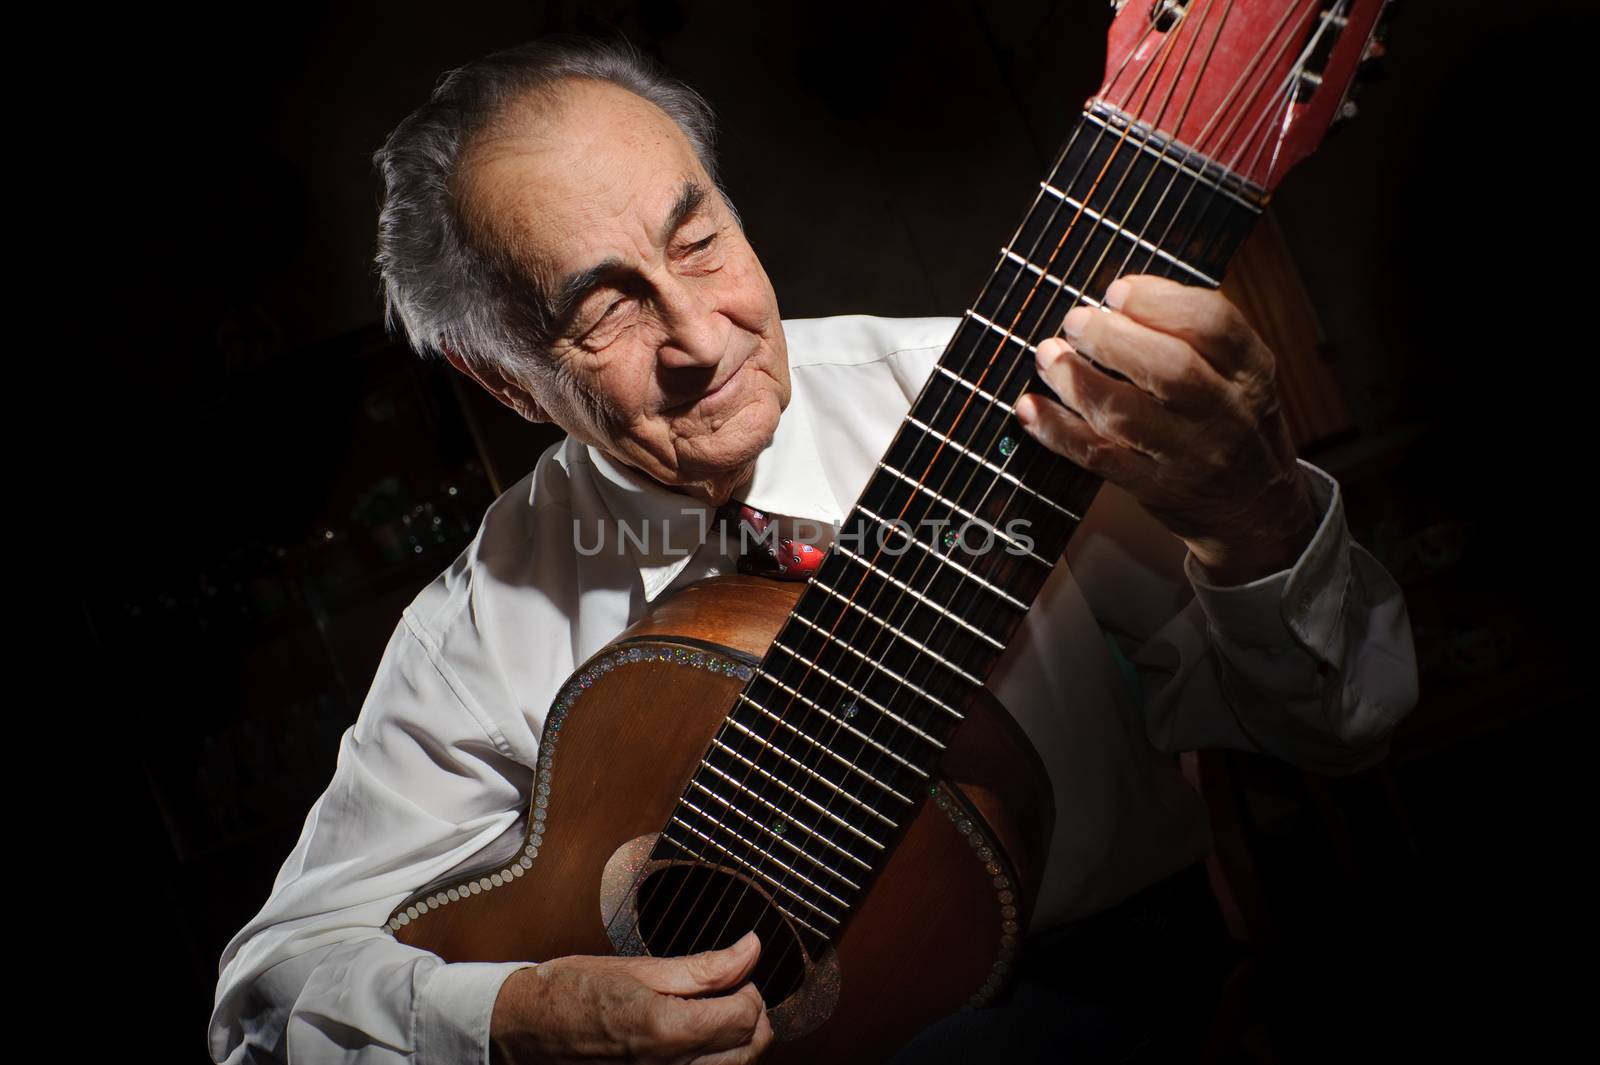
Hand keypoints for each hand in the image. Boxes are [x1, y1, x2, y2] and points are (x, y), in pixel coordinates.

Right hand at [489, 932, 773, 1064]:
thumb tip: (751, 949)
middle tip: (726, 994)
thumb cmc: (571, 993)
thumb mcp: (638, 969)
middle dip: (749, 1019)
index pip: (746, 1016)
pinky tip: (691, 1044)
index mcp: (665, 1030)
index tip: (731, 975)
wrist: (523, 1029)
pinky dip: (710, 1063)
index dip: (748, 988)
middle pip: (749, 1051)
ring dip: (733, 1045)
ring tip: (709, 1018)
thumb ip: (703, 967)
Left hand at [1015, 274, 1317, 584]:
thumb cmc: (1233, 423)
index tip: (1117, 291)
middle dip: (1113, 339)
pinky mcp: (1153, 487)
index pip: (1215, 325)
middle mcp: (1225, 413)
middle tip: (1076, 320)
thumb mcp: (1240, 374)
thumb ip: (1194, 335)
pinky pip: (1097, 456)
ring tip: (1049, 355)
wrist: (1254, 510)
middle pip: (1170, 370)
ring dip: (1077, 380)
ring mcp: (1188, 455)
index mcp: (1250, 371)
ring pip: (1126, 415)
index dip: (1160, 302)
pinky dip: (1057, 429)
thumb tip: (1115, 299)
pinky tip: (1031, 407)